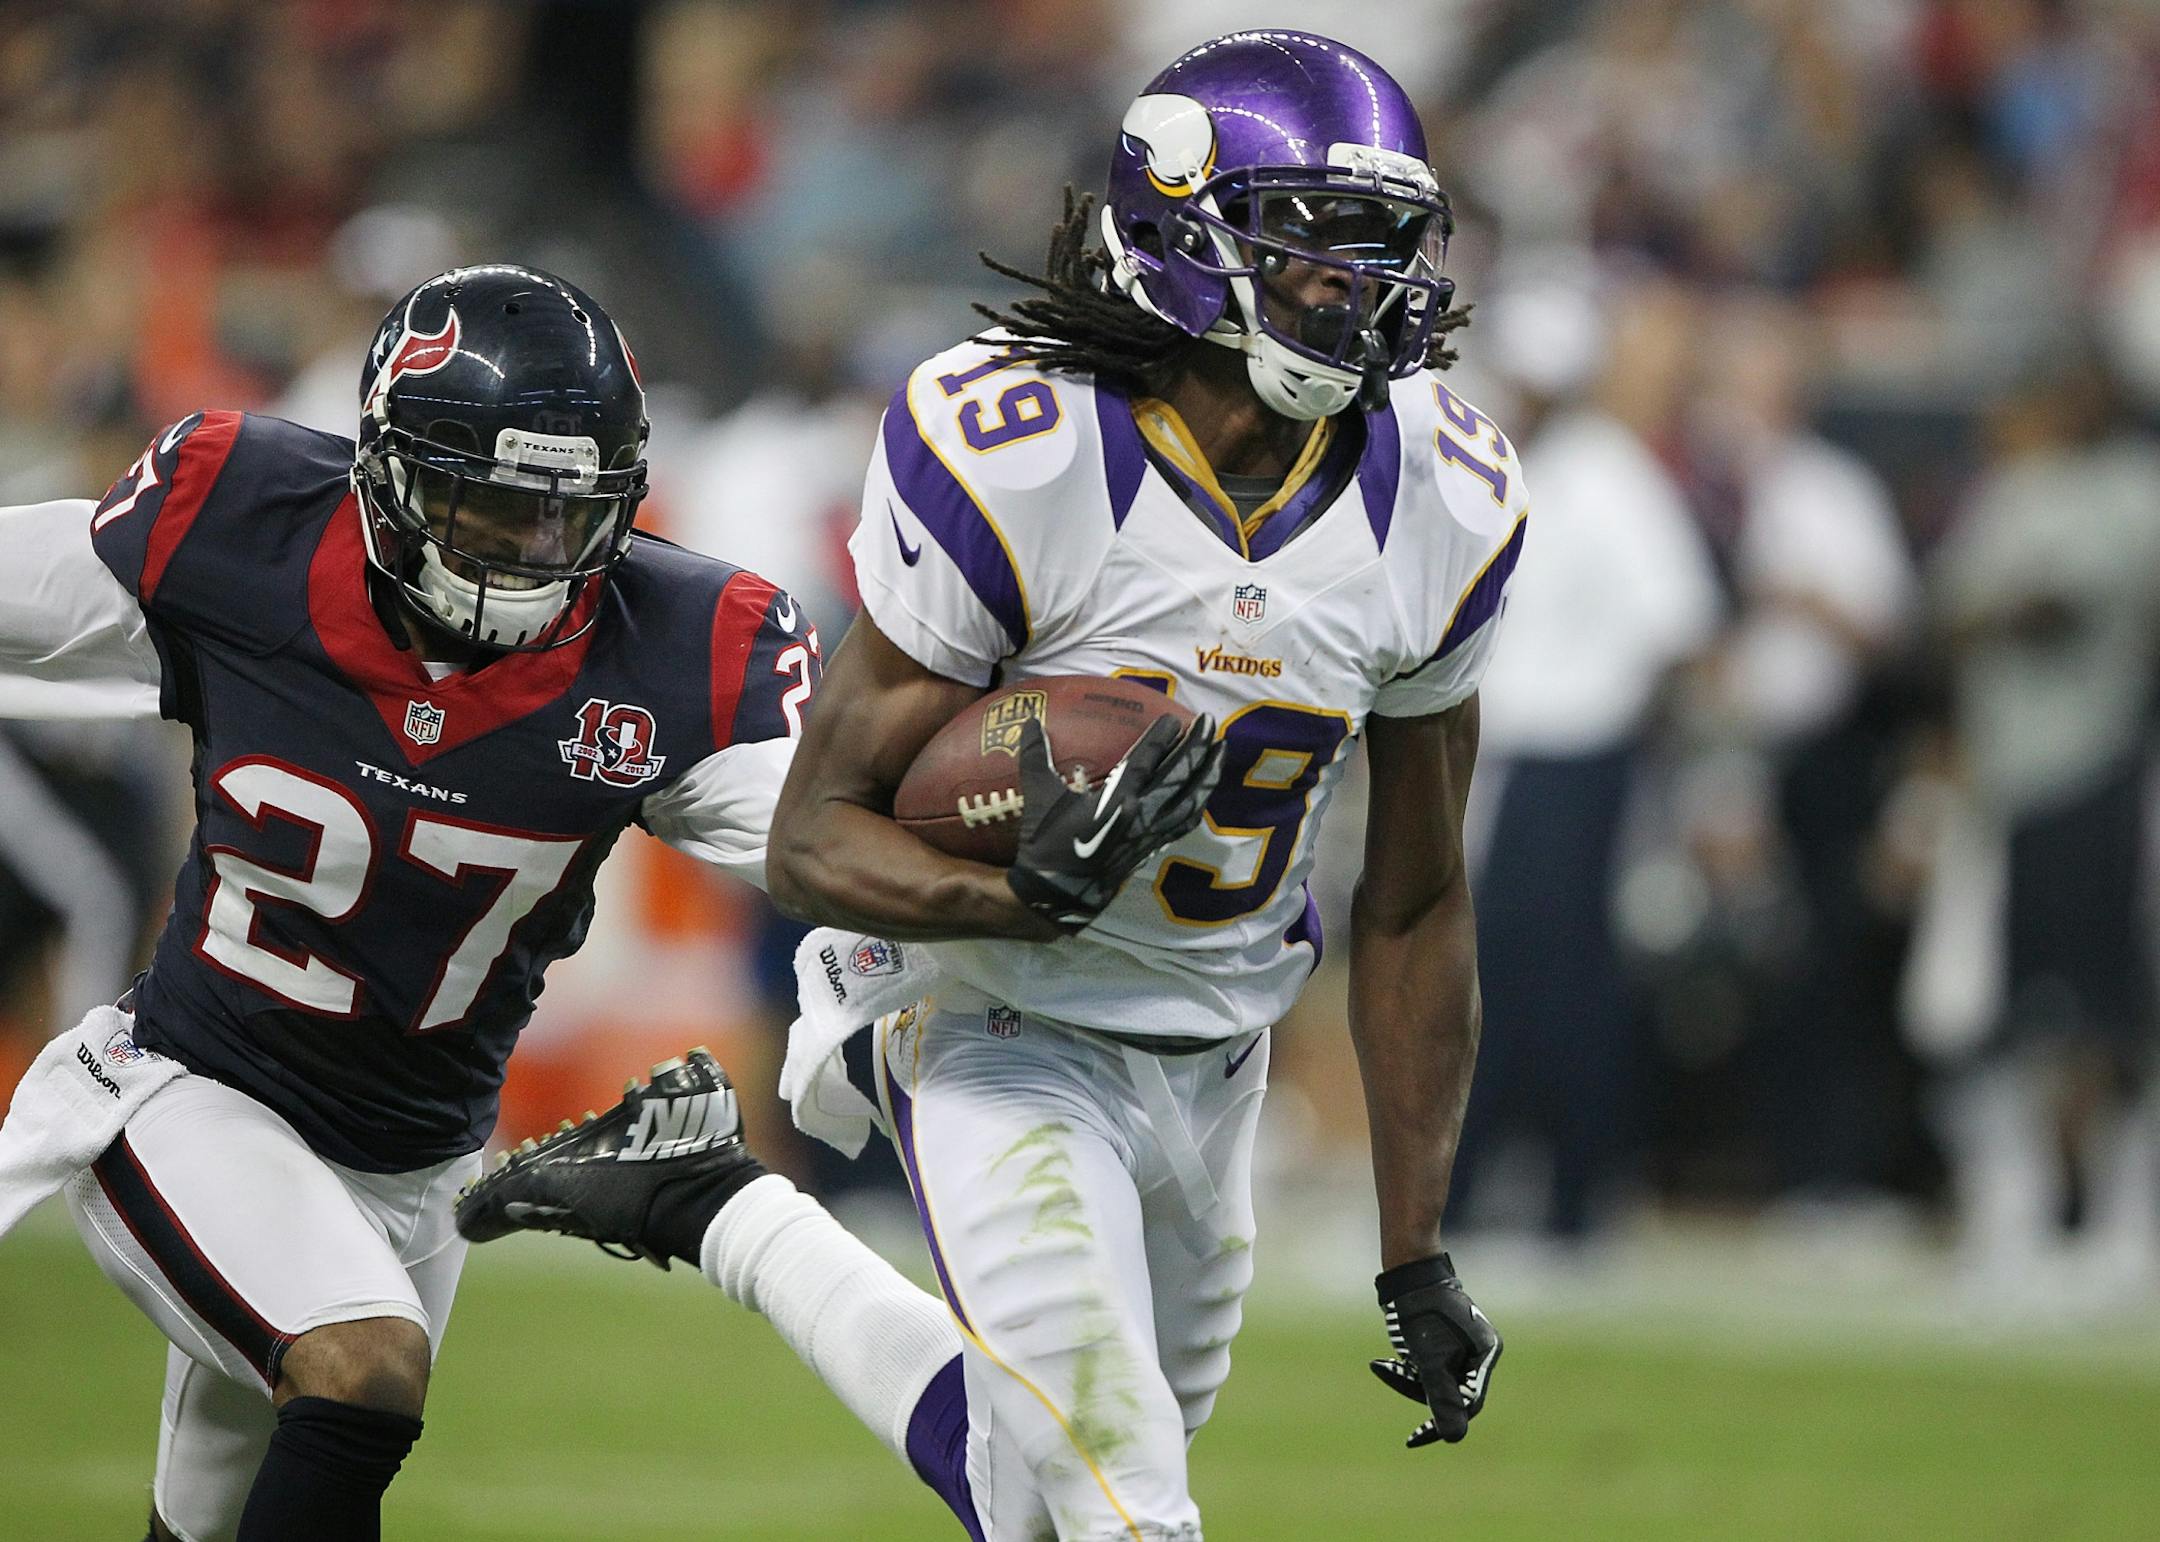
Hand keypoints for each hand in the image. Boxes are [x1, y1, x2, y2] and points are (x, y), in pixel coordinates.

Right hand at [1005, 711, 1221, 932]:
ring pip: (1190, 801)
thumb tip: (1028, 721)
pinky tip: (1203, 792)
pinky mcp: (1151, 848)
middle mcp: (1141, 815)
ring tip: (1221, 753)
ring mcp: (1150, 834)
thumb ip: (1035, 756)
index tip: (1176, 717)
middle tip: (1211, 722)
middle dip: (1198, 748)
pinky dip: (1197, 804)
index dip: (1162, 737)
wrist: (1056, 893)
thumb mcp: (1039, 797)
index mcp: (1117, 800)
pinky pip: (1183, 823)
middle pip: (1179, 777)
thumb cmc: (1047, 844)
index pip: (1147, 761)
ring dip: (1208, 775)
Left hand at [1371, 1252, 1500, 1446]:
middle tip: (1391, 1374)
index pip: (1468, 1404)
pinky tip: (1389, 1359)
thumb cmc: (1422, 1313)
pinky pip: (1429, 1364)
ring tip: (1386, 1363)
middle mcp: (1478, 1350)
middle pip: (1452, 1391)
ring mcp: (1462, 1342)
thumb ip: (1442, 1398)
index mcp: (1485, 1355)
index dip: (1441, 1424)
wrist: (1408, 1271)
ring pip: (1437, 1377)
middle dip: (1418, 1390)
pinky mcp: (1444, 1336)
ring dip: (1410, 1377)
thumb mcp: (1431, 1360)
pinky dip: (1409, 1366)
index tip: (1414, 1437)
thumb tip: (1453, 1438)